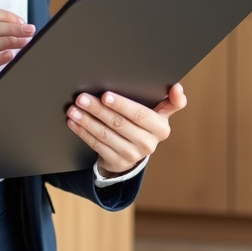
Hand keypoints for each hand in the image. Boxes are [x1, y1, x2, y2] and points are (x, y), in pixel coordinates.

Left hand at [66, 83, 186, 176]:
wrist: (136, 150)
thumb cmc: (145, 123)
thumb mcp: (159, 112)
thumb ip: (170, 101)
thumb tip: (177, 88)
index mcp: (161, 127)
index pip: (141, 113)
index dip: (123, 105)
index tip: (106, 95)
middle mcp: (149, 143)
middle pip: (119, 122)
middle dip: (98, 108)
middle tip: (82, 97)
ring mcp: (133, 155)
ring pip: (106, 134)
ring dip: (87, 120)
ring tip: (74, 108)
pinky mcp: (118, 162)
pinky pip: (97, 145)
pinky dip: (83, 132)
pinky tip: (74, 122)